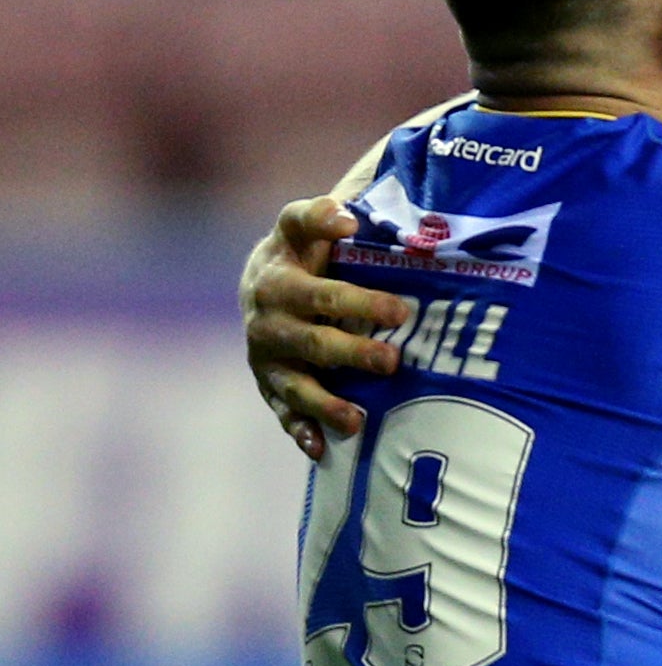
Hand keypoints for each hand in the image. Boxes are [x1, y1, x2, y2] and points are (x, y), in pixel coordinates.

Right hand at [240, 196, 411, 460]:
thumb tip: (348, 220)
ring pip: (297, 385)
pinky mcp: (270, 386)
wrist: (259, 285)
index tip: (398, 304)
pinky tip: (321, 449)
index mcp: (280, 281)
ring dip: (325, 404)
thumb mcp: (300, 228)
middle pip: (314, 341)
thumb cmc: (299, 255)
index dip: (358, 298)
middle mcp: (269, 322)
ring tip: (357, 419)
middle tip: (392, 360)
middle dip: (352, 353)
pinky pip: (284, 413)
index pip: (320, 290)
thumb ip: (319, 216)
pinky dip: (300, 431)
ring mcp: (268, 358)